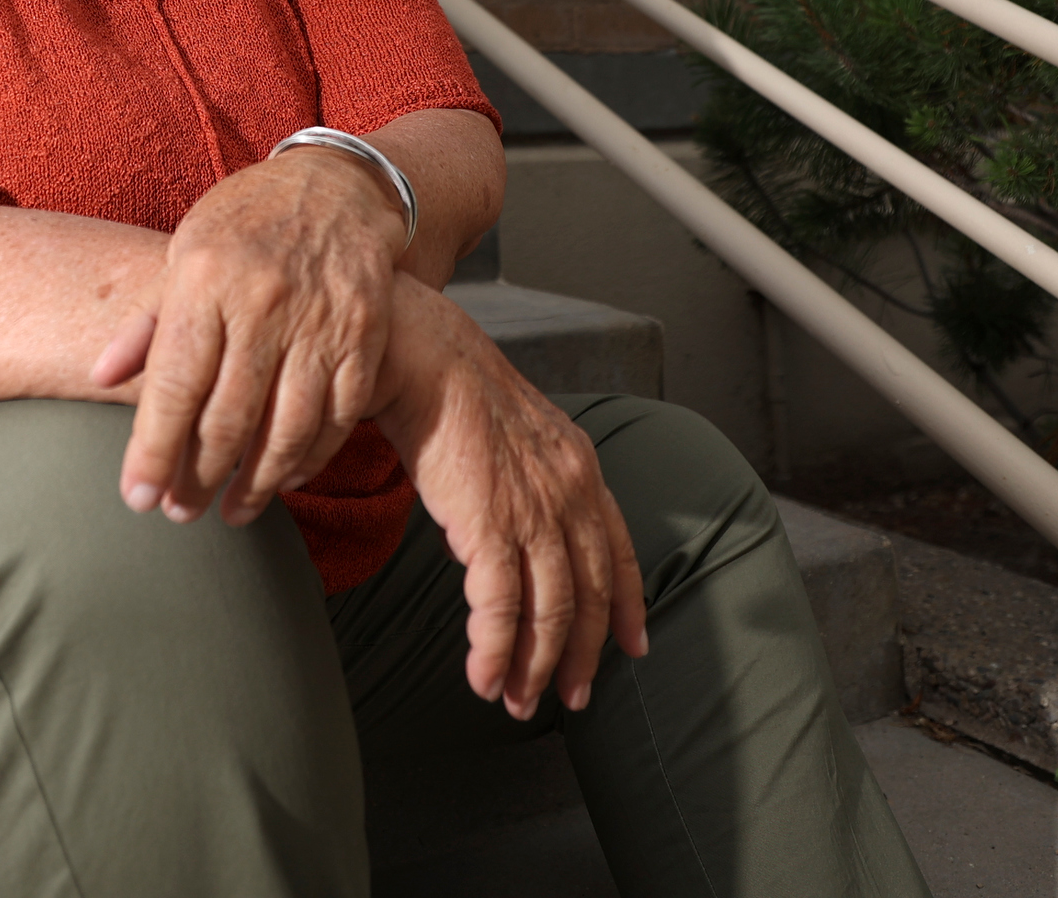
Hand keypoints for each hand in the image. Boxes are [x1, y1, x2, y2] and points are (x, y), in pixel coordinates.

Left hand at [91, 146, 404, 524]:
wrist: (336, 184)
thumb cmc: (246, 220)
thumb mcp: (184, 250)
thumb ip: (145, 319)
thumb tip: (100, 376)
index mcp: (206, 279)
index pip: (175, 383)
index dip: (154, 448)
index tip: (138, 497)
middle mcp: (263, 302)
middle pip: (227, 416)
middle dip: (198, 478)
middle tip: (180, 511)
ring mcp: (320, 320)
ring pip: (287, 427)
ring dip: (256, 482)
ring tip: (231, 510)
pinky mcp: (364, 333)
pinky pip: (339, 414)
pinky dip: (313, 455)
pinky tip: (288, 476)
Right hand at [372, 279, 647, 718]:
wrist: (424, 356)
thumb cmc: (457, 390)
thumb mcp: (520, 433)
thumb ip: (534, 479)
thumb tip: (519, 524)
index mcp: (581, 469)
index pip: (620, 551)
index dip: (629, 606)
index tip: (632, 647)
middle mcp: (570, 493)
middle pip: (589, 595)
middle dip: (580, 656)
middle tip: (569, 698)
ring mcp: (534, 511)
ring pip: (549, 612)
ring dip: (534, 668)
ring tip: (517, 701)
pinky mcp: (489, 525)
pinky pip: (501, 609)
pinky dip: (495, 653)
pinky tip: (483, 679)